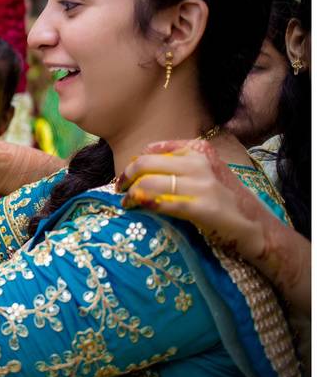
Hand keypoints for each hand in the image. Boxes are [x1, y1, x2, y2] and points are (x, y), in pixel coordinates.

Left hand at [118, 139, 267, 257]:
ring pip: (149, 183)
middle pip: (145, 164)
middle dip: (126, 176)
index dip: (134, 163)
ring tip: (127, 203)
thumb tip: (141, 160)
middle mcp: (199, 163)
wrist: (257, 226)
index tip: (125, 176)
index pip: (154, 151)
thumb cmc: (226, 199)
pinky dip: (145, 203)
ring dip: (131, 194)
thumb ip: (180, 161)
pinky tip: (138, 207)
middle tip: (119, 189)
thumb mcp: (207, 170)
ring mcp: (201, 185)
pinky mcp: (202, 207)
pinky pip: (163, 202)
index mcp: (199, 150)